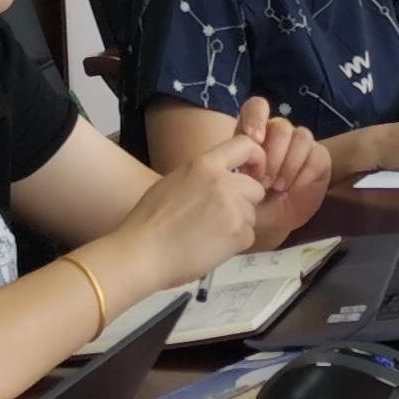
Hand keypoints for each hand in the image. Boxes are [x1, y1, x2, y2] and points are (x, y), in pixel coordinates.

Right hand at [107, 145, 266, 296]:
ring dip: (237, 224)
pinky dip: (234, 244)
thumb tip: (222, 177)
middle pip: (255, 188)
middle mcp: (223, 182)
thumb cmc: (149, 221)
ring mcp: (233, 208)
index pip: (246, 145)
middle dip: (243, 202)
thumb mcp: (174, 181)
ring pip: (252, 214)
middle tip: (218, 217)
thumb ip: (203, 175)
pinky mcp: (239, 233)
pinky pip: (248, 235)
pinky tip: (210, 247)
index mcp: (204, 164)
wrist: (141, 254)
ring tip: (207, 234)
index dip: (257, 158)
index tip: (254, 173)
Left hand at [225, 97, 330, 244]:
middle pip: (280, 126)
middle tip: (264, 182)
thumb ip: (235, 166)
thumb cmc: (248, 202)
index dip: (257, 118)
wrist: (272, 222)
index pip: (258, 107)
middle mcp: (278, 134)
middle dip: (273, 155)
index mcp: (254, 133)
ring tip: (279, 188)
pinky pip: (316, 155)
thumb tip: (241, 159)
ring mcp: (300, 144)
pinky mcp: (318, 158)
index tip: (254, 140)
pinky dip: (304, 173)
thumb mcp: (233, 186)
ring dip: (288, 165)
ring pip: (300, 137)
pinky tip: (294, 188)